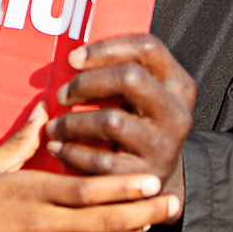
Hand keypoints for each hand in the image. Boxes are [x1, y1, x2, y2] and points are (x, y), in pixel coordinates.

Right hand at [0, 102, 180, 231]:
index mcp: (30, 191)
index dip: (122, 184)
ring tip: (154, 221)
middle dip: (140, 210)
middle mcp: (40, 223)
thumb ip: (22, 139)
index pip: (86, 188)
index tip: (150, 178)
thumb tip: (45, 109)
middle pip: (101, 218)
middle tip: (170, 201)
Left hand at [45, 35, 195, 219]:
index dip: (106, 47)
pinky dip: (73, 152)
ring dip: (72, 122)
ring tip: (54, 126)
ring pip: (111, 121)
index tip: (73, 58)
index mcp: (178, 84)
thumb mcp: (145, 97)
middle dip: (86, 82)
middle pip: (129, 77)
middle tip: (62, 95)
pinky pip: (101, 161)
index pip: (147, 47)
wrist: (159, 184)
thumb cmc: (139, 125)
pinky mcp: (145, 176)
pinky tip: (58, 148)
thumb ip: (120, 72)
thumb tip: (72, 59)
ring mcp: (164, 146)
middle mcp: (177, 112)